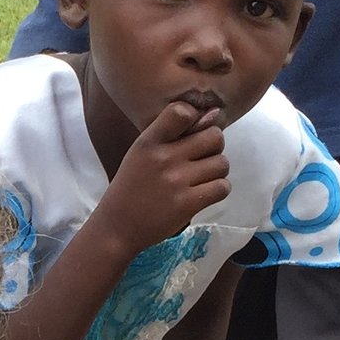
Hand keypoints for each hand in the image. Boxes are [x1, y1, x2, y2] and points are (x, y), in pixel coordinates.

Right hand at [94, 99, 229, 256]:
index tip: (193, 132)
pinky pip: (222, 187)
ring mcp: (176, 182)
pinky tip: (204, 192)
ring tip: (201, 178)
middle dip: (214, 147)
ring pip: (222, 163)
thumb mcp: (140, 153)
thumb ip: (170, 134)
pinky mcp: (187, 204)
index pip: (182, 112)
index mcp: (149, 142)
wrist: (117, 227)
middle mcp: (163, 158)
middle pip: (215, 137)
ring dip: (217, 171)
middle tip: (201, 159)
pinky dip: (218, 189)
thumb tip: (214, 113)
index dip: (197, 119)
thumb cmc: (132, 186)